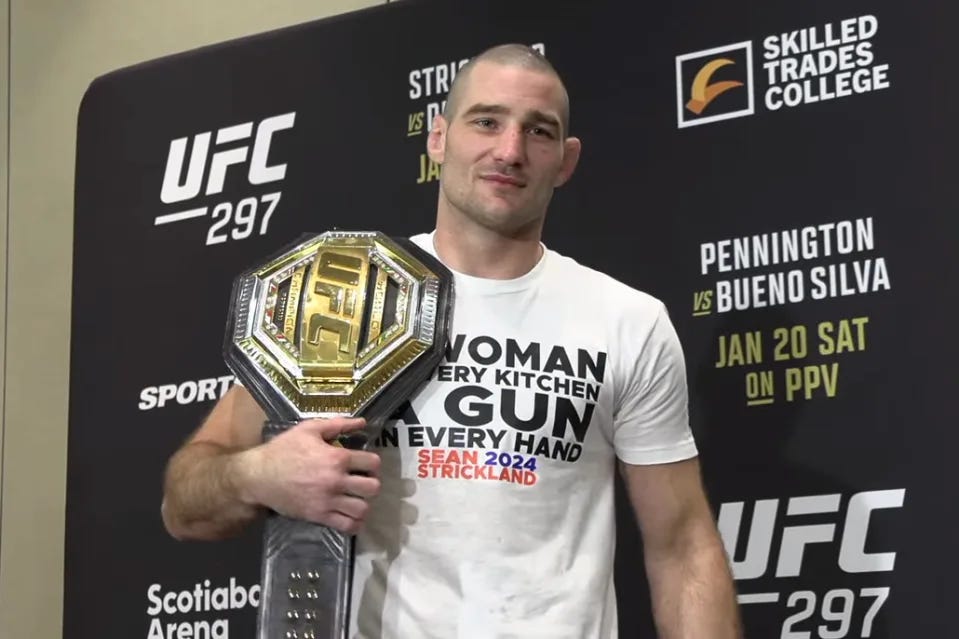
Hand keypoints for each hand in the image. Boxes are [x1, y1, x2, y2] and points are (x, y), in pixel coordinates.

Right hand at [237, 417, 380, 533]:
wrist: (258, 476)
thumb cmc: (283, 449)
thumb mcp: (309, 429)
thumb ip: (338, 424)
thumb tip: (362, 422)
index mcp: (337, 458)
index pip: (372, 463)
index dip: (372, 462)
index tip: (365, 464)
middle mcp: (336, 481)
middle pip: (372, 487)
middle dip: (371, 483)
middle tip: (362, 481)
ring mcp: (328, 501)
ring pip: (363, 509)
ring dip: (363, 503)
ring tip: (356, 498)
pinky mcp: (319, 516)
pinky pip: (347, 526)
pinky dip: (354, 523)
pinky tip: (351, 515)